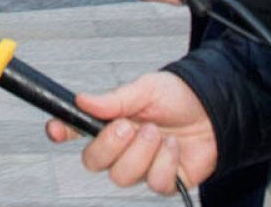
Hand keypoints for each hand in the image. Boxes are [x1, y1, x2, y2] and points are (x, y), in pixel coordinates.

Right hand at [45, 71, 216, 194]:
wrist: (215, 111)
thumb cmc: (179, 97)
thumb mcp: (146, 89)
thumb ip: (114, 98)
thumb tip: (83, 100)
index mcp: (110, 121)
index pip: (76, 129)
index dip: (61, 130)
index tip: (55, 129)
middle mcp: (120, 147)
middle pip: (93, 162)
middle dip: (109, 145)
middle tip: (128, 126)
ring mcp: (140, 166)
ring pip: (122, 176)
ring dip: (141, 152)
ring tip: (157, 133)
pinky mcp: (162, 181)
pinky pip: (153, 182)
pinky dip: (164, 162)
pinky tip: (172, 146)